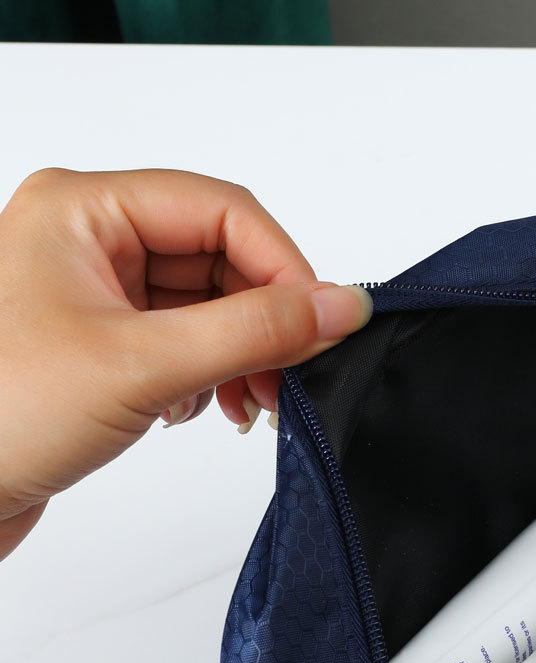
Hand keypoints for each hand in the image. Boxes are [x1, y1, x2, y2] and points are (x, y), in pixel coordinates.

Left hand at [0, 167, 372, 559]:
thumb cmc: (2, 415)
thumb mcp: (146, 366)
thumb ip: (254, 331)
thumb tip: (338, 306)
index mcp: (82, 209)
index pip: (221, 210)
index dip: (282, 266)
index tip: (322, 324)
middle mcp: (89, 239)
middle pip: (221, 256)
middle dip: (265, 321)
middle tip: (289, 377)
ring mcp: (97, 291)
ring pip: (210, 302)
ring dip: (244, 353)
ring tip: (251, 403)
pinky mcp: (106, 342)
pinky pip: (189, 338)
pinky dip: (215, 373)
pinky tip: (208, 408)